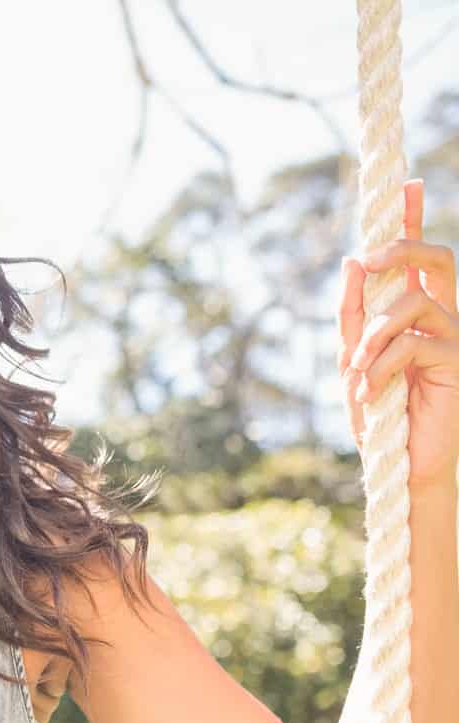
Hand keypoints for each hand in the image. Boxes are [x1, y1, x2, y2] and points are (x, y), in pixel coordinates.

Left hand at [338, 178, 458, 492]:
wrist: (400, 459)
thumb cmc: (379, 407)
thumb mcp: (354, 358)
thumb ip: (354, 313)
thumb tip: (354, 260)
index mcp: (418, 309)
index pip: (419, 258)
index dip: (413, 220)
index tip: (406, 183)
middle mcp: (443, 315)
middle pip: (437, 259)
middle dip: (404, 248)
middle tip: (371, 257)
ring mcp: (455, 335)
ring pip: (412, 304)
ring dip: (372, 338)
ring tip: (360, 374)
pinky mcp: (458, 360)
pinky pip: (411, 344)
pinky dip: (382, 366)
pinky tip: (375, 392)